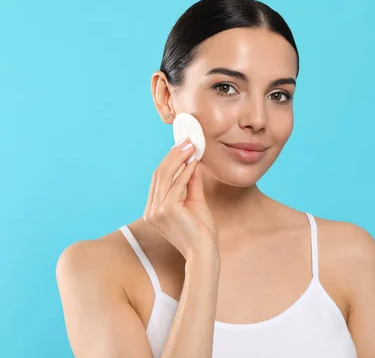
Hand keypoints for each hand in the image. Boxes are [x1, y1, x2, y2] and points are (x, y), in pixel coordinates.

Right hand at [143, 139, 217, 260]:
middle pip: (159, 174)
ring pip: (166, 176)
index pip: (159, 179)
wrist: (203, 252)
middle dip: (174, 155)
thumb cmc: (200, 231)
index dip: (169, 160)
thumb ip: (191, 183)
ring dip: (180, 159)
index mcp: (153, 210)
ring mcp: (157, 211)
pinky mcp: (167, 210)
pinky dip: (186, 171)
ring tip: (192, 147)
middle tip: (187, 142)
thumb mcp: (194, 202)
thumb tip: (193, 162)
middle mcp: (151, 210)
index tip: (182, 147)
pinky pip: (177, 184)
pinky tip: (194, 162)